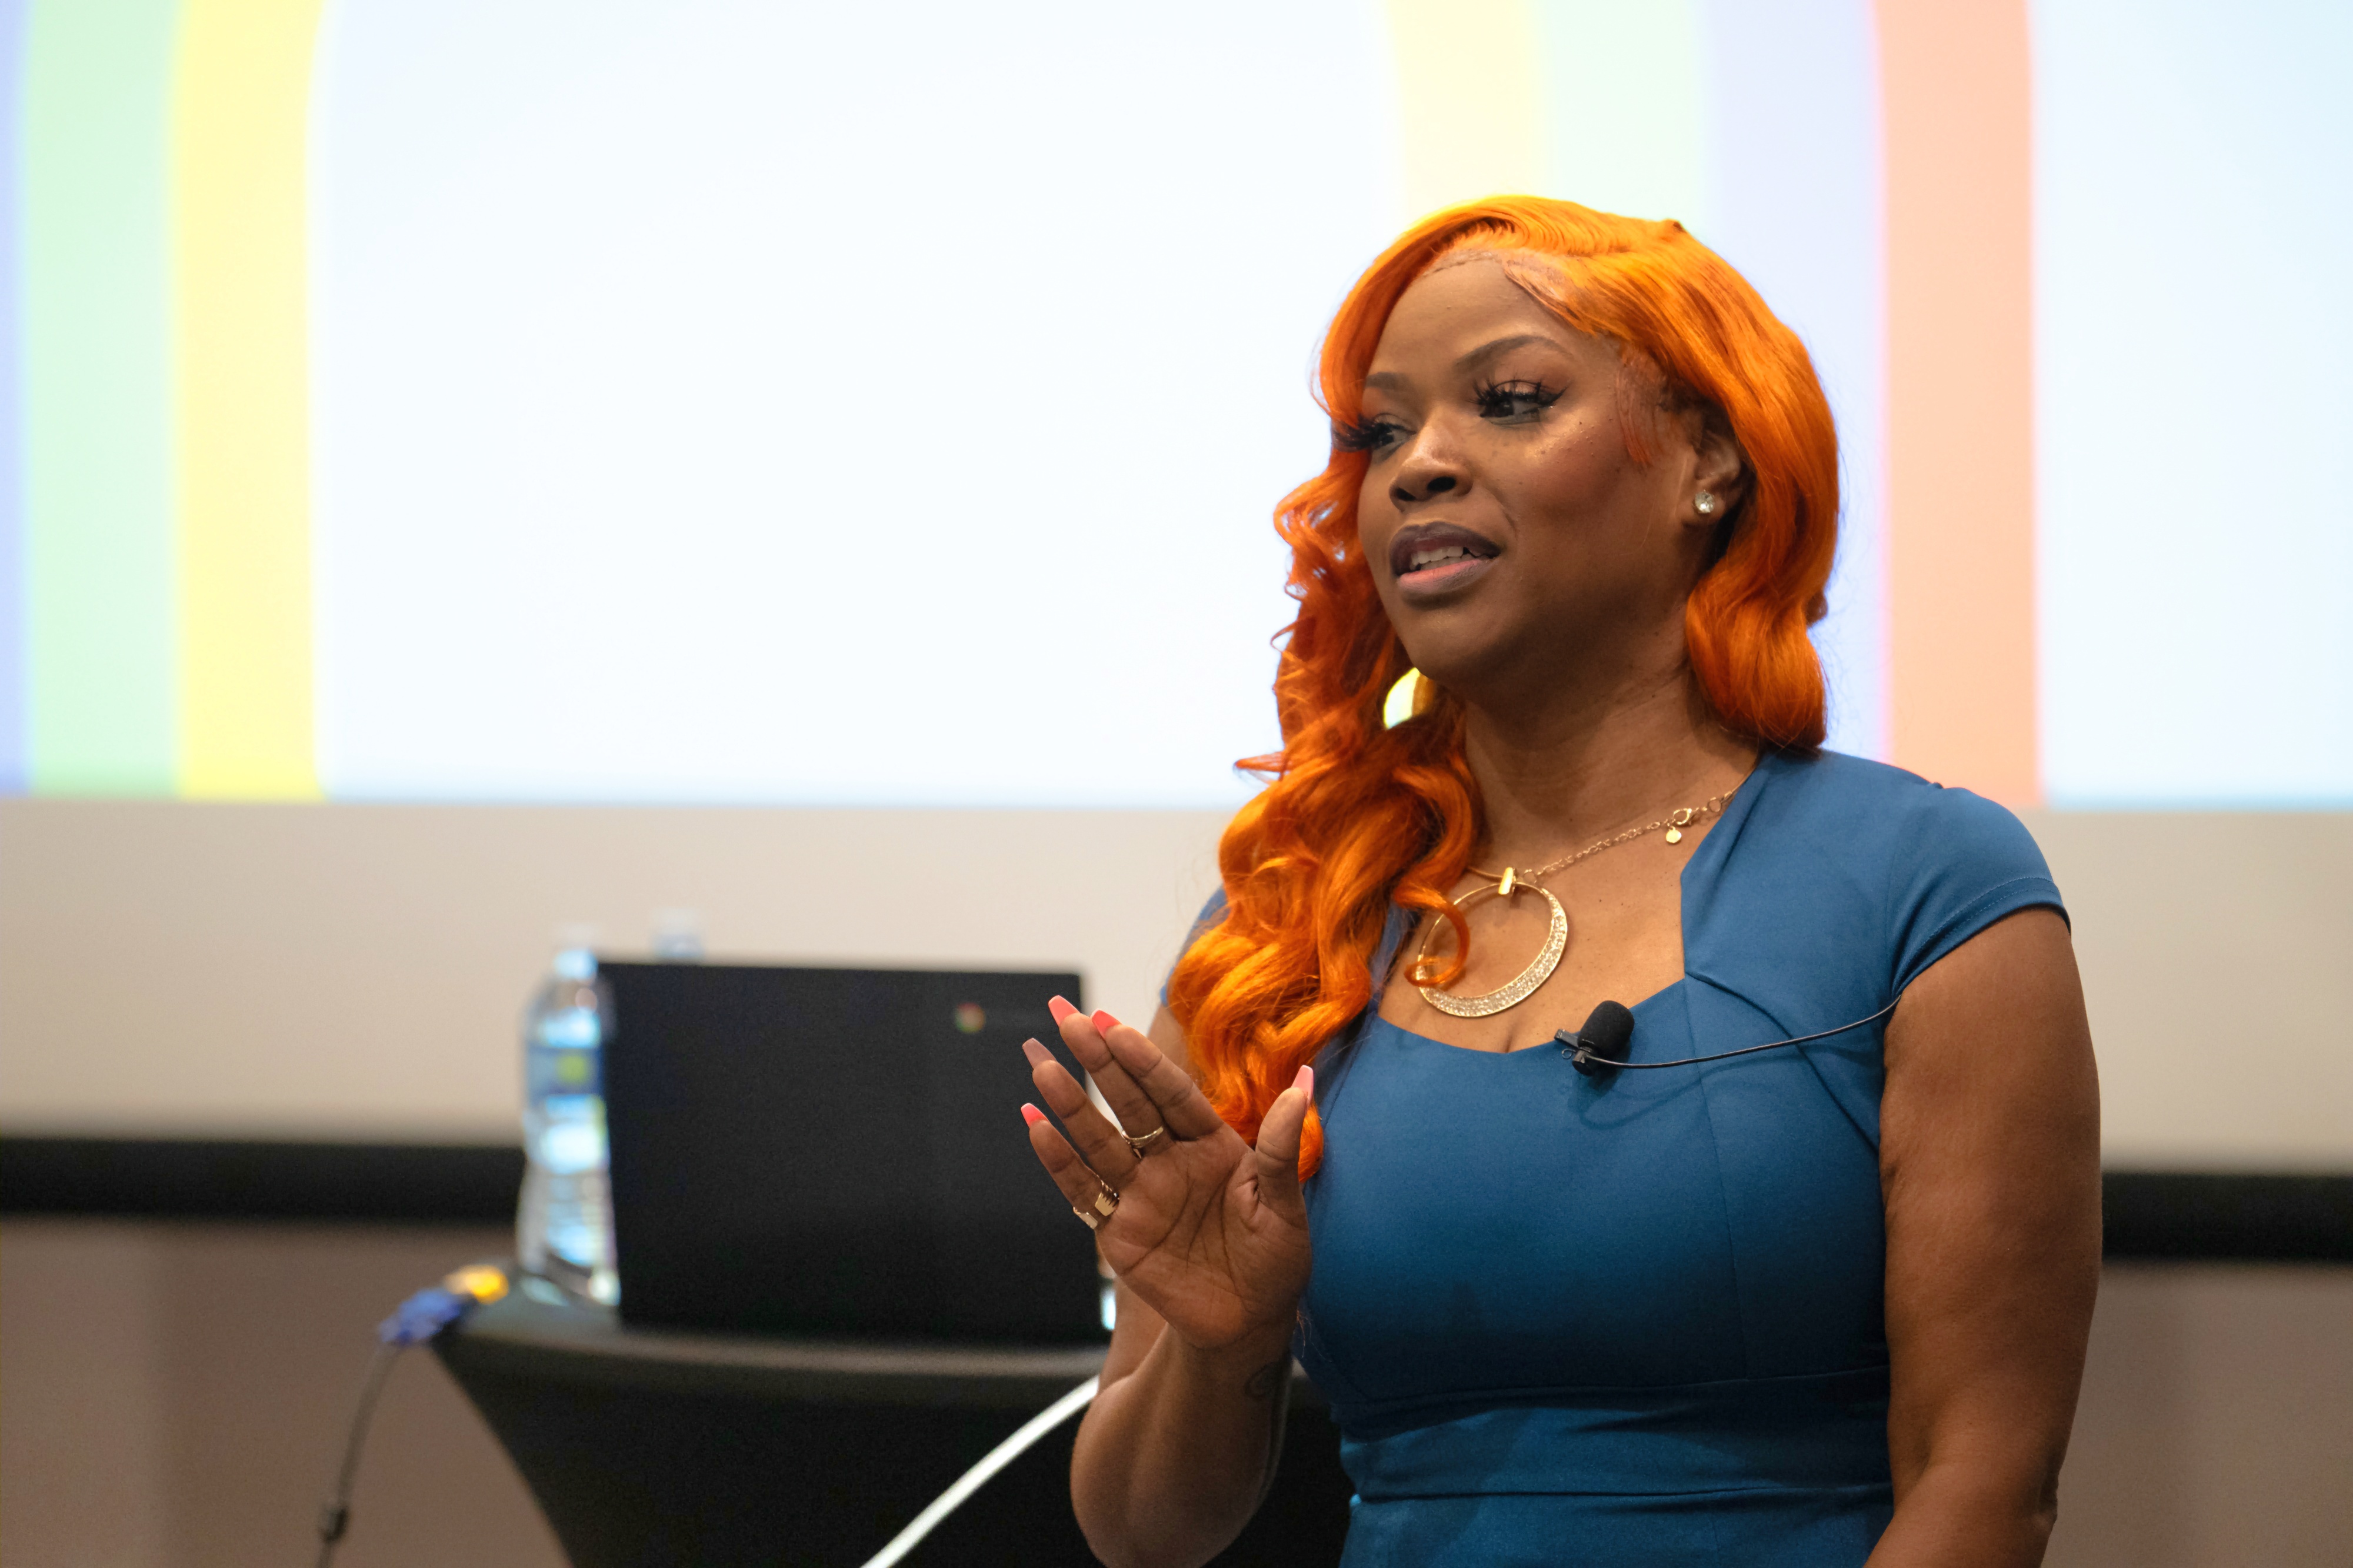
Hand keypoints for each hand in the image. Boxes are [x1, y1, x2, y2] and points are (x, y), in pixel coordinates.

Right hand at [1021, 998, 1312, 1353]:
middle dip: (1097, 1059)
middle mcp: (1170, 1159)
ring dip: (1069, 1101)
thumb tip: (1303, 1082)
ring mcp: (1140, 1192)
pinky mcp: (1116, 1229)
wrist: (1249, 1325)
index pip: (1172, 1092)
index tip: (1114, 1024)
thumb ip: (1280, 1148)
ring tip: (1040, 1061)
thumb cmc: (1275, 1261)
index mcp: (1211, 1144)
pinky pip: (1083, 1188)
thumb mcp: (1284, 1206)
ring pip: (1098, 1137)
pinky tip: (1035, 1124)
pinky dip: (1058, 1159)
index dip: (1143, 1060)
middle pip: (1128, 1101)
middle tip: (1067, 1017)